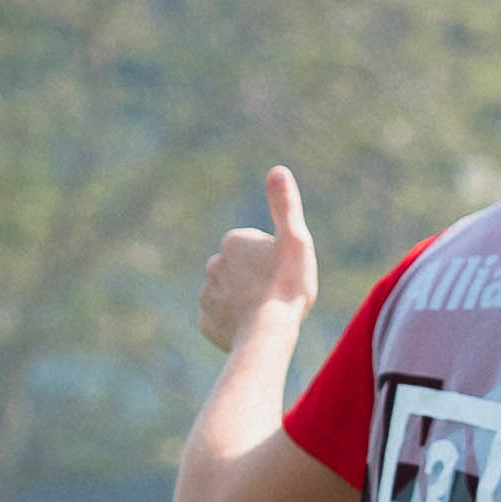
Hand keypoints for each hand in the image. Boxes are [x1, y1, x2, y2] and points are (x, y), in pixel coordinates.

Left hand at [198, 165, 314, 354]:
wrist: (267, 332)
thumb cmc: (286, 285)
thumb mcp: (294, 240)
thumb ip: (285, 205)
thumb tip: (278, 169)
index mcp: (234, 241)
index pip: (255, 250)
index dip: (273, 262)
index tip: (283, 275)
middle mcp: (214, 264)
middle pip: (240, 272)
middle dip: (255, 281)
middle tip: (275, 296)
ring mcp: (207, 295)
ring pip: (229, 295)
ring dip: (244, 302)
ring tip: (264, 315)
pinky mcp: (206, 322)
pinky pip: (220, 319)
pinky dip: (233, 323)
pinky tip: (249, 328)